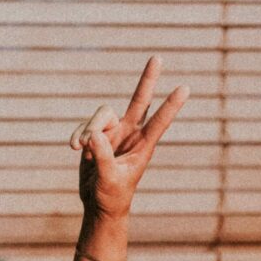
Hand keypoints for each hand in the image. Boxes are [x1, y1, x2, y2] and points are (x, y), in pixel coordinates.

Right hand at [69, 56, 188, 221]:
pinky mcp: (96, 134)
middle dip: (148, 79)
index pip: (159, 122)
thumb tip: (94, 134)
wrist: (99, 203)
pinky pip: (84, 125)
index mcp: (143, 146)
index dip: (171, 105)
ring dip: (88, 130)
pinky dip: (77, 135)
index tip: (185, 89)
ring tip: (82, 149)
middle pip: (140, 99)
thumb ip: (103, 158)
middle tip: (158, 57)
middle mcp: (131, 133)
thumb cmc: (112, 195)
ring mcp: (114, 131)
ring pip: (101, 114)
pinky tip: (75, 149)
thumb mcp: (109, 180)